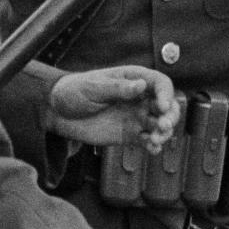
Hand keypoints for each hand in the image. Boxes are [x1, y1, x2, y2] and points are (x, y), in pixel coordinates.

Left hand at [43, 67, 182, 153]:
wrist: (57, 112)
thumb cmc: (74, 91)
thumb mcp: (93, 87)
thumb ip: (117, 88)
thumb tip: (140, 85)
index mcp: (133, 80)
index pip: (160, 84)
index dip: (166, 94)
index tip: (162, 107)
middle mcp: (139, 98)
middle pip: (167, 105)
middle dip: (171, 116)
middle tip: (163, 125)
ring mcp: (136, 116)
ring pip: (160, 124)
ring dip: (164, 133)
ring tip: (155, 139)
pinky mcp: (130, 134)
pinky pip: (148, 140)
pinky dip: (154, 145)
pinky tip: (152, 148)